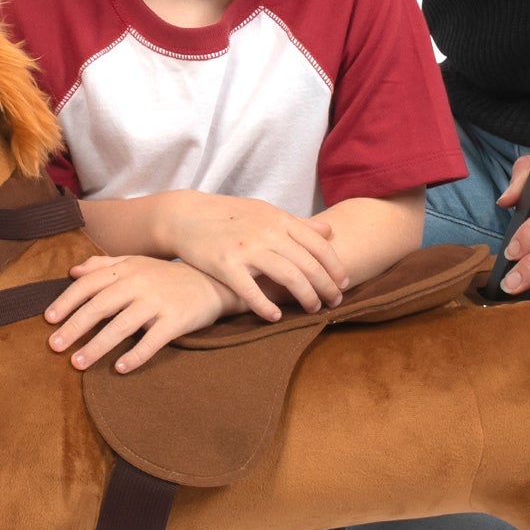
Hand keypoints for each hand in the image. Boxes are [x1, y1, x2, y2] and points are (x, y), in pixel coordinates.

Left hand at [46, 256, 230, 372]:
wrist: (213, 282)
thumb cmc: (168, 276)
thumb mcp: (136, 263)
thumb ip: (103, 265)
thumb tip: (73, 271)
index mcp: (126, 270)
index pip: (89, 284)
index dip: (67, 301)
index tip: (48, 320)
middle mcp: (139, 284)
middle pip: (100, 306)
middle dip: (74, 327)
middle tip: (54, 346)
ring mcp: (158, 302)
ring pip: (121, 326)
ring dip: (97, 346)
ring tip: (77, 363)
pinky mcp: (176, 320)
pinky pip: (152, 340)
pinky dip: (135, 355)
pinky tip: (119, 368)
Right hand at [158, 193, 346, 319]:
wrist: (186, 215)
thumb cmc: (229, 216)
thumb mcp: (266, 212)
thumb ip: (298, 224)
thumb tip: (330, 232)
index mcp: (279, 219)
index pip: (319, 245)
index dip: (335, 267)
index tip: (343, 283)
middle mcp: (267, 232)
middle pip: (308, 264)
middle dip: (326, 287)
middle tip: (334, 302)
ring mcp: (246, 248)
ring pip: (288, 276)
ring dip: (305, 297)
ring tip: (313, 310)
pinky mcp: (225, 265)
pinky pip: (251, 290)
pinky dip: (266, 306)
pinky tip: (275, 317)